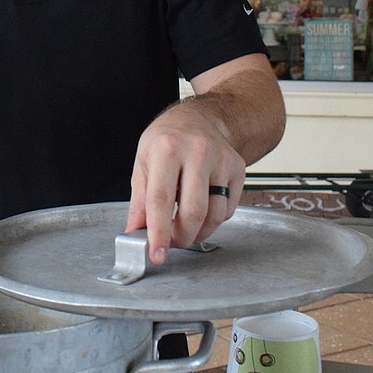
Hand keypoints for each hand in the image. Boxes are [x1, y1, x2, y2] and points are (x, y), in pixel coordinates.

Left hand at [125, 99, 245, 265]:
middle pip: (193, 211)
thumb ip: (139, 201)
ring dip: (198, 233)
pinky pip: (228, 209)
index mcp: (166, 150)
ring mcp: (221, 160)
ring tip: (185, 228)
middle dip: (181, 237)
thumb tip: (134, 232)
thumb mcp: (143, 163)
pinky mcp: (238, 168)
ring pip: (215, 215)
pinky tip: (202, 209)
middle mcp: (197, 152)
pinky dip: (213, 220)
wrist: (199, 119)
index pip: (161, 200)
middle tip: (172, 243)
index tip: (157, 254)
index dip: (158, 232)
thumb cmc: (167, 140)